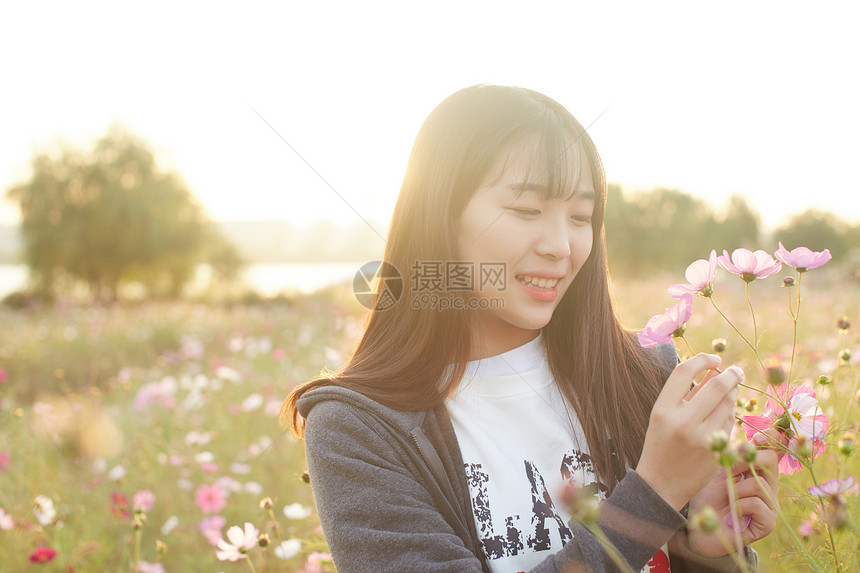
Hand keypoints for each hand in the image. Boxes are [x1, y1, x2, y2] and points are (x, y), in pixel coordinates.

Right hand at [636, 354, 742, 510]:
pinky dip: (730, 414)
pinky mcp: (717, 452)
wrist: (660, 484)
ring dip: (733, 393)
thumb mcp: (663, 416)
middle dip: (730, 374)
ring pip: (728, 404)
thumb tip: (713, 369)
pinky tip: (726, 412)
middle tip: (736, 370)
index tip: (715, 359)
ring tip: (731, 389)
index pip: (684, 371)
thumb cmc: (661, 444)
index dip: (703, 360)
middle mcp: (682, 422)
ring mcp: (701, 438)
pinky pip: (730, 424)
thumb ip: (685, 394)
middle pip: (716, 385)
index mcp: (663, 409)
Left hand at [687, 429, 782, 556]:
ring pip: (760, 483)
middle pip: (770, 459)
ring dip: (736, 489)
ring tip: (726, 498)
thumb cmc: (708, 496)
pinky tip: (732, 512)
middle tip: (727, 472)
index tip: (756, 438)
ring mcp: (770, 504)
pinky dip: (740, 506)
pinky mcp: (768, 523)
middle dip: (745, 461)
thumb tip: (748, 442)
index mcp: (757, 469)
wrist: (701, 526)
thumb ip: (733, 456)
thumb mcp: (717, 470)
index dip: (771, 438)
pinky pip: (758, 504)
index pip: (774, 447)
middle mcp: (768, 485)